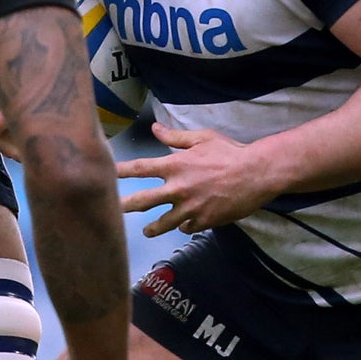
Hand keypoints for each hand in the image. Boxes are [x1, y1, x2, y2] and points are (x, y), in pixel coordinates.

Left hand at [117, 126, 278, 236]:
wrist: (256, 174)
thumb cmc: (230, 152)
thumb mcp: (202, 138)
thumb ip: (175, 137)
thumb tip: (155, 128)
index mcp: (175, 165)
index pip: (139, 168)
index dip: (119, 171)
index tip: (103, 173)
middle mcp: (178, 188)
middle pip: (142, 201)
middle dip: (124, 206)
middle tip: (110, 212)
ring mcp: (190, 207)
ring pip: (163, 223)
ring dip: (153, 228)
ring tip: (147, 231)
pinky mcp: (204, 220)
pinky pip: (188, 227)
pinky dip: (185, 226)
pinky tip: (186, 225)